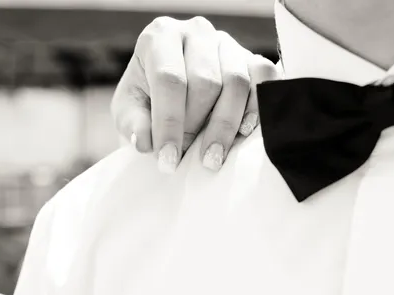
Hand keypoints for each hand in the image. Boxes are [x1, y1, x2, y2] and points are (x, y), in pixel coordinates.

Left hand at [111, 16, 279, 172]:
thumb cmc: (148, 100)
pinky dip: (257, 106)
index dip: (169, 124)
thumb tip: (145, 142)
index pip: (169, 79)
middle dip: (196, 127)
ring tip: (213, 158)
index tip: (168, 162)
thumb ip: (133, 125)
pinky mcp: (252, 57)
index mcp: (160, 38)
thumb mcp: (129, 112)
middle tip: (187, 158)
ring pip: (236, 82)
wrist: (173, 93)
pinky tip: (244, 132)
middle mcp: (196, 32)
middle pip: (206, 82)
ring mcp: (228, 43)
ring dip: (226, 125)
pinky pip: (264, 78)